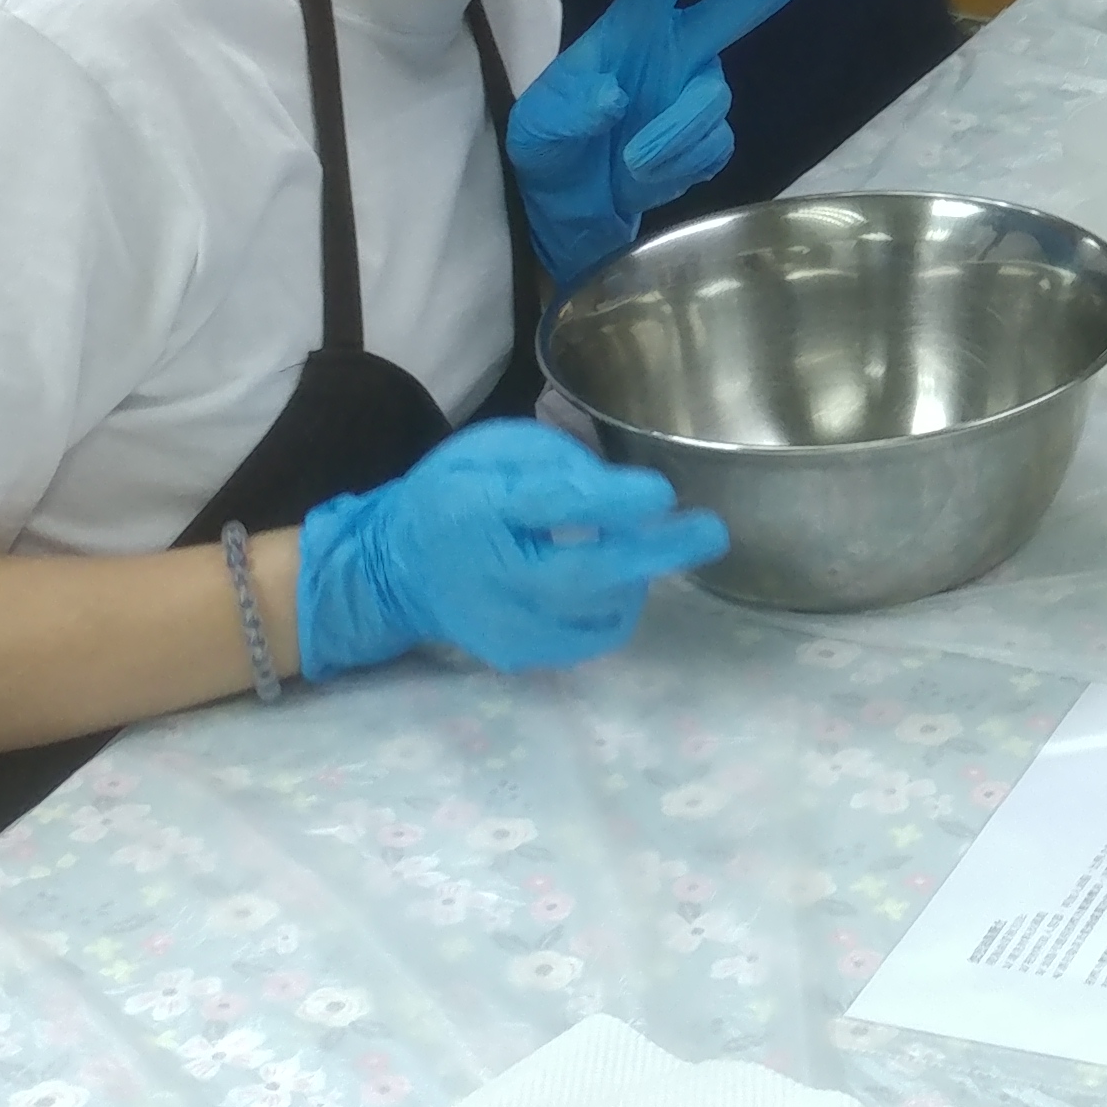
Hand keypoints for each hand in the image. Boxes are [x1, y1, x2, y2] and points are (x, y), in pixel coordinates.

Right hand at [293, 420, 727, 677]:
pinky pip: (591, 636)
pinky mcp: (520, 656)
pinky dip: (616, 604)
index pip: (549, 506)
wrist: (397, 569)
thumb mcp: (495, 451)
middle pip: (585, 574)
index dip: (609, 502)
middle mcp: (490, 575)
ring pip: (600, 610)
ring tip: (636, 544)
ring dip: (636, 575)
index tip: (661, 494)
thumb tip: (621, 490)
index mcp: (477, 508)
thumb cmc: (457, 495)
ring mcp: (505, 627)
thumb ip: (556, 460)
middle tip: (709, 532)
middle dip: (655, 554)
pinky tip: (610, 578)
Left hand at [506, 0, 836, 286]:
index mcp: (631, 29)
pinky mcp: (709, 141)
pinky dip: (674, 169)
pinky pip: (710, 148)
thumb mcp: (538, 132)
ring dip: (668, 140)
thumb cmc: (549, 152)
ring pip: (710, 104)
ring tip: (627, 164)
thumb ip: (570, 114)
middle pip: (736, 6)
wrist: (570, 213)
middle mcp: (676, 52)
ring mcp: (697, 95)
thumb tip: (613, 98)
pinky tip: (643, 177)